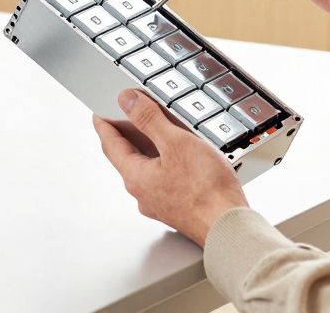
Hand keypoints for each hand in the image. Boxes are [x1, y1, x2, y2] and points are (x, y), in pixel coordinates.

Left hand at [92, 89, 247, 245]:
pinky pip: (164, 177)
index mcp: (135, 177)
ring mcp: (160, 202)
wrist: (229, 227)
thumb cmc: (206, 191)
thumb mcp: (176, 143)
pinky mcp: (178, 206)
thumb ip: (149, 119)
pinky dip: (166, 160)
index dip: (104, 123)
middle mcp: (143, 193)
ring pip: (148, 168)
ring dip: (150, 146)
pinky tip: (183, 155)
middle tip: (128, 115)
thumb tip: (127, 102)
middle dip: (127, 133)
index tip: (100, 112)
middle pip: (127, 156)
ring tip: (159, 128)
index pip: (110, 144)